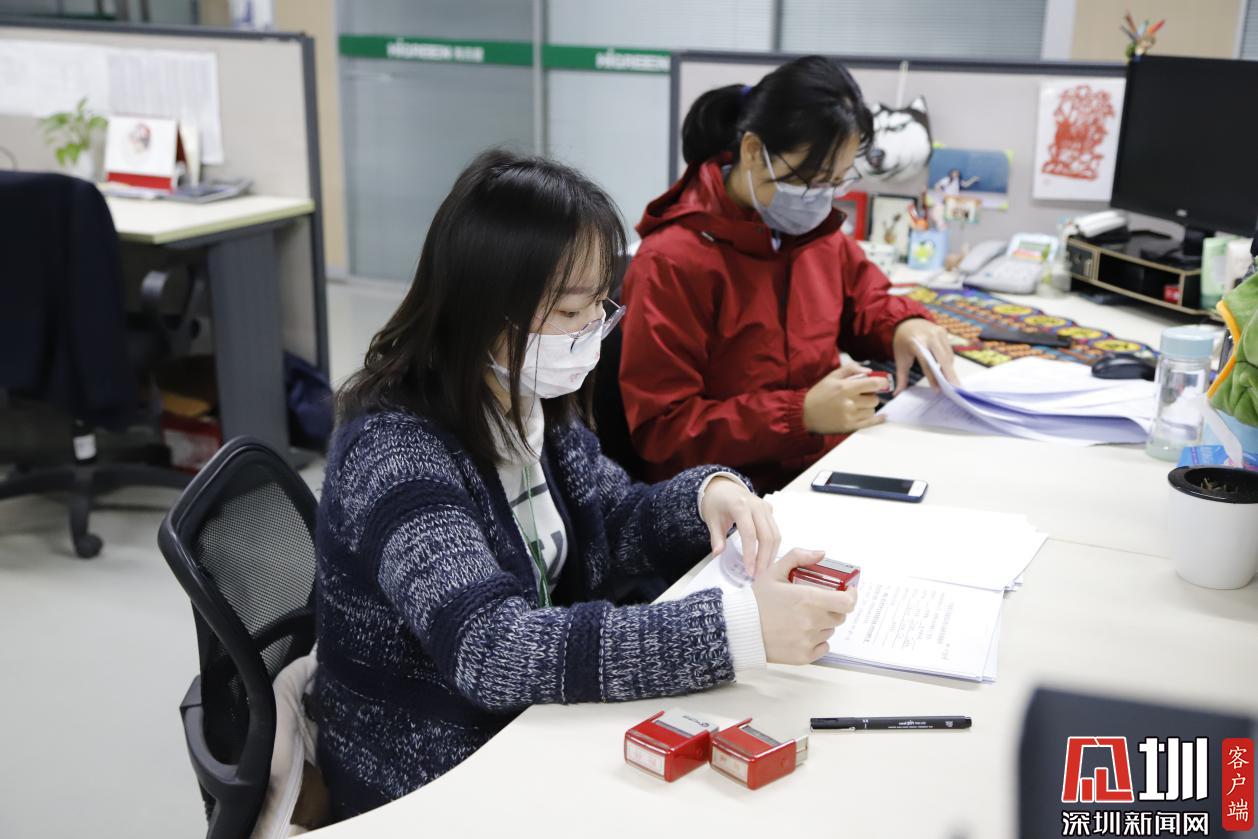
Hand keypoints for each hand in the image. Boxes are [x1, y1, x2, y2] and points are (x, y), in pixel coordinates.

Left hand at [700, 477, 779, 579]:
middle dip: (764, 558)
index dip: (751, 554)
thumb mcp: (711, 519)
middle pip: (767, 535)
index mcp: (740, 506)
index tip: (749, 570)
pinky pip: (775, 530)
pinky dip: (773, 546)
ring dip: (771, 554)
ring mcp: (765, 507)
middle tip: (759, 575)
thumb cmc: (716, 502)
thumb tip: (717, 554)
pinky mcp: (769, 510)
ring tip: (764, 571)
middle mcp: (756, 506)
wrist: (723, 486)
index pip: (749, 533)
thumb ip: (716, 537)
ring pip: (775, 534)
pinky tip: (767, 559)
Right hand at [752, 549, 858, 664]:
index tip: (848, 592)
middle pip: (839, 616)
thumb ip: (799, 557)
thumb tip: (821, 553)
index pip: (847, 602)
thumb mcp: (774, 572)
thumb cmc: (756, 602)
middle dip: (833, 608)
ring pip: (829, 630)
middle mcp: (812, 620)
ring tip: (802, 619)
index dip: (852, 596)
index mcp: (808, 598)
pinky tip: (801, 633)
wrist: (739, 628)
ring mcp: (808, 640)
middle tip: (818, 604)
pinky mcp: (804, 656)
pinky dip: (817, 641)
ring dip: (822, 623)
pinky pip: (822, 647)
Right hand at [802, 360, 885, 434]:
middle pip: (875, 399)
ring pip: (872, 410)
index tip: (882, 382)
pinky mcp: (849, 426)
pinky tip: (881, 417)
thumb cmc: (818, 394)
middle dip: (871, 395)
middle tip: (862, 395)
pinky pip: (870, 423)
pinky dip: (877, 419)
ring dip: (868, 407)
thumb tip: (869, 371)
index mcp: (845, 387)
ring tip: (857, 405)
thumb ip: (851, 369)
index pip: (874, 384)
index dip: (882, 382)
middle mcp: (849, 402)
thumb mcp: (832, 376)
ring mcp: (850, 416)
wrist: (805, 413)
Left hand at [892, 318, 959, 393]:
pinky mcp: (944, 332)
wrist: (907, 322)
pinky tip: (948, 372)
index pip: (926, 362)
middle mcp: (929, 336)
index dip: (933, 377)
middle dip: (949, 375)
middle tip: (956, 389)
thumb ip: (901, 377)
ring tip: (953, 384)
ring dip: (950, 370)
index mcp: (916, 342)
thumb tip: (897, 394)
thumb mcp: (900, 359)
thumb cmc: (903, 342)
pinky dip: (949, 362)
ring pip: (948, 355)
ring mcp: (938, 332)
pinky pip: (949, 351)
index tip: (938, 390)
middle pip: (942, 358)